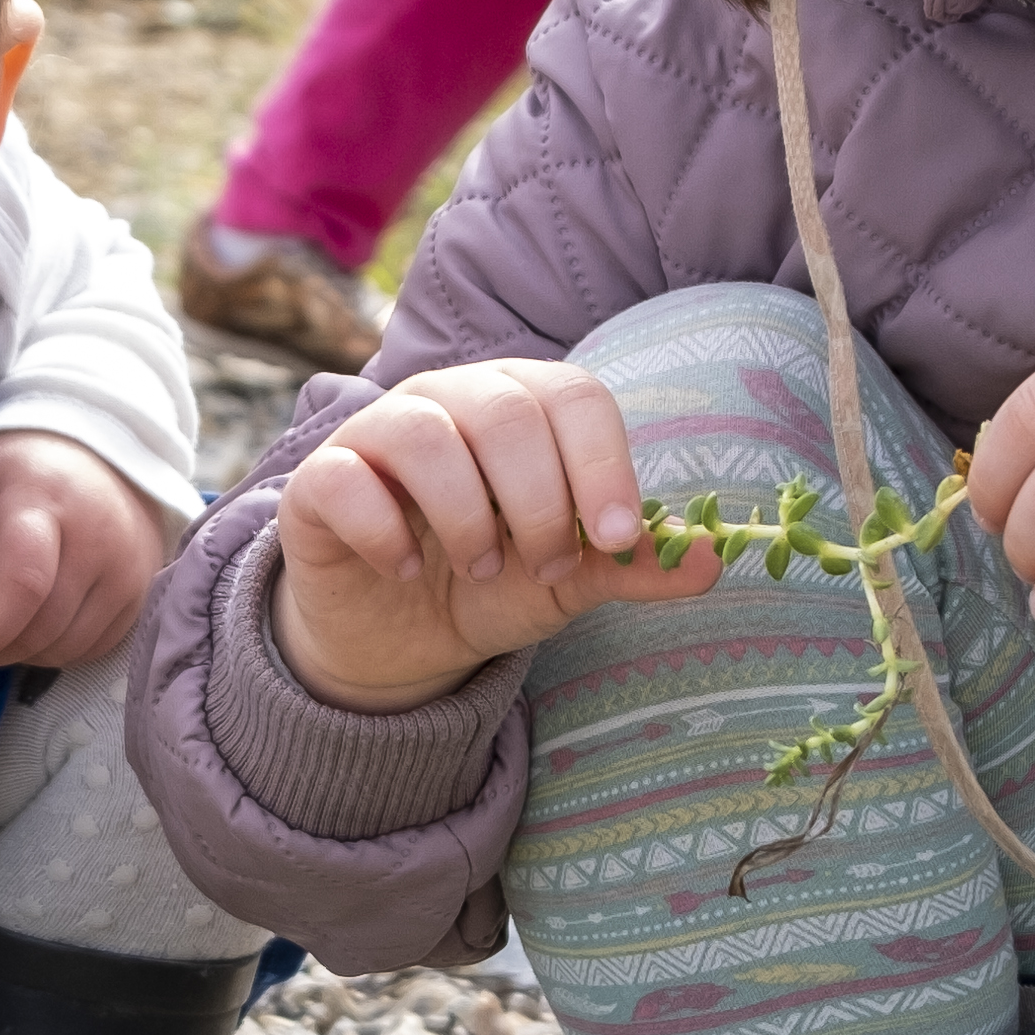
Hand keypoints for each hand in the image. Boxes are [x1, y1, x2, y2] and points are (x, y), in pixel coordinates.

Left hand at [0, 429, 175, 669]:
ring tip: (2, 614)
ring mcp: (130, 568)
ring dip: (23, 650)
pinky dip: (55, 648)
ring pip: (68, 647)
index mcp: (43, 500)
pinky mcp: (143, 593)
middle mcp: (99, 537)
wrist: (92, 453)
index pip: (24, 583)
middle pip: (43, 626)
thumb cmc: (10, 473)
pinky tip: (38, 617)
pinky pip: (93, 649)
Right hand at [269, 358, 727, 710]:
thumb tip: (714, 560)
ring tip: (481, 570)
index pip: (574, 397)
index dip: (603, 464)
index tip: (617, 538)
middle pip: (505, 413)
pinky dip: (385, 531)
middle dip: (538, 503)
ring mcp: (379, 432)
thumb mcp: (570, 580)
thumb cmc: (490, 583)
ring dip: (466, 516)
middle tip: (541, 567)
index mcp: (522, 404)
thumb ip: (632, 566)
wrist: (396, 637)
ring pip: (425, 434)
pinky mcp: (320, 480)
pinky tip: (405, 570)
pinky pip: (347, 479)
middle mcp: (450, 399)